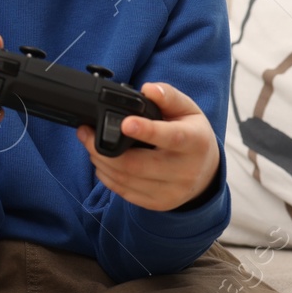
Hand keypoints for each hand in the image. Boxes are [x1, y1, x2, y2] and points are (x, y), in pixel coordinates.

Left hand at [77, 82, 219, 210]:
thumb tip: (148, 89)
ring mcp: (170, 191)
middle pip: (137, 164)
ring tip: (90, 144)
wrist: (205, 173)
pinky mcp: (157, 203)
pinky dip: (107, 177)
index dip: (147, 131)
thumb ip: (168, 96)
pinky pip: (125, 192)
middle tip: (86, 132)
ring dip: (101, 161)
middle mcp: (184, 171)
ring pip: (126, 179)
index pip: (171, 137)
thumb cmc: (192, 136)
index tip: (126, 123)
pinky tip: (102, 162)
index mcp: (195, 142)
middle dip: (104, 148)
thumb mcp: (188, 110)